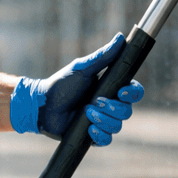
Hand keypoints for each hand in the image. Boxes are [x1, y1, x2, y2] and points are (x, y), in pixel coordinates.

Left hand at [8, 33, 143, 146]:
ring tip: (87, 113)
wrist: (44, 105)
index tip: (120, 92)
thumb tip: (121, 37)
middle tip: (95, 101)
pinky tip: (89, 129)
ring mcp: (103, 121)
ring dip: (104, 120)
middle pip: (127, 111)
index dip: (132, 94)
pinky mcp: (94, 136)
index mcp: (111, 88)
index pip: (134, 92)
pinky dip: (100, 135)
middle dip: (113, 107)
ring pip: (118, 126)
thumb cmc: (62, 84)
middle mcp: (110, 105)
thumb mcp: (83, 69)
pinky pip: (106, 140)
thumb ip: (103, 56)